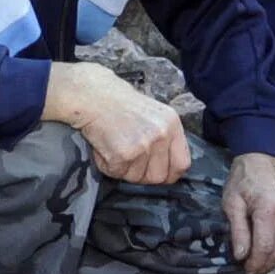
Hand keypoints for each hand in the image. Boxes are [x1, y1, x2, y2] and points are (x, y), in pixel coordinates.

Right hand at [46, 62, 189, 185]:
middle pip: (159, 177)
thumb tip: (168, 166)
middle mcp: (161, 135)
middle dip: (143, 174)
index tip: (159, 173)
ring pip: (136, 178)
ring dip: (123, 168)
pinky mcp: (123, 154)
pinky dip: (107, 165)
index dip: (169, 174)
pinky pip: (117, 173)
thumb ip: (164, 138)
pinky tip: (104, 147)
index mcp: (172, 124)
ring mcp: (143, 146)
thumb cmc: (118, 103)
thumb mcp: (153, 114)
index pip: (182, 164)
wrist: (92, 95)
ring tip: (114, 146)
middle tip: (129, 159)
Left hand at [223, 152, 274, 273]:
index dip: (255, 264)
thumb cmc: (242, 180)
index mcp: (269, 209)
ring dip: (274, 261)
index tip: (245, 272)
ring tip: (259, 265)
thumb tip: (241, 256)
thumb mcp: (231, 203)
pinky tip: (272, 253)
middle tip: (250, 272)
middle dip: (264, 266)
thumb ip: (238, 230)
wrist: (261, 159)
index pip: (265, 247)